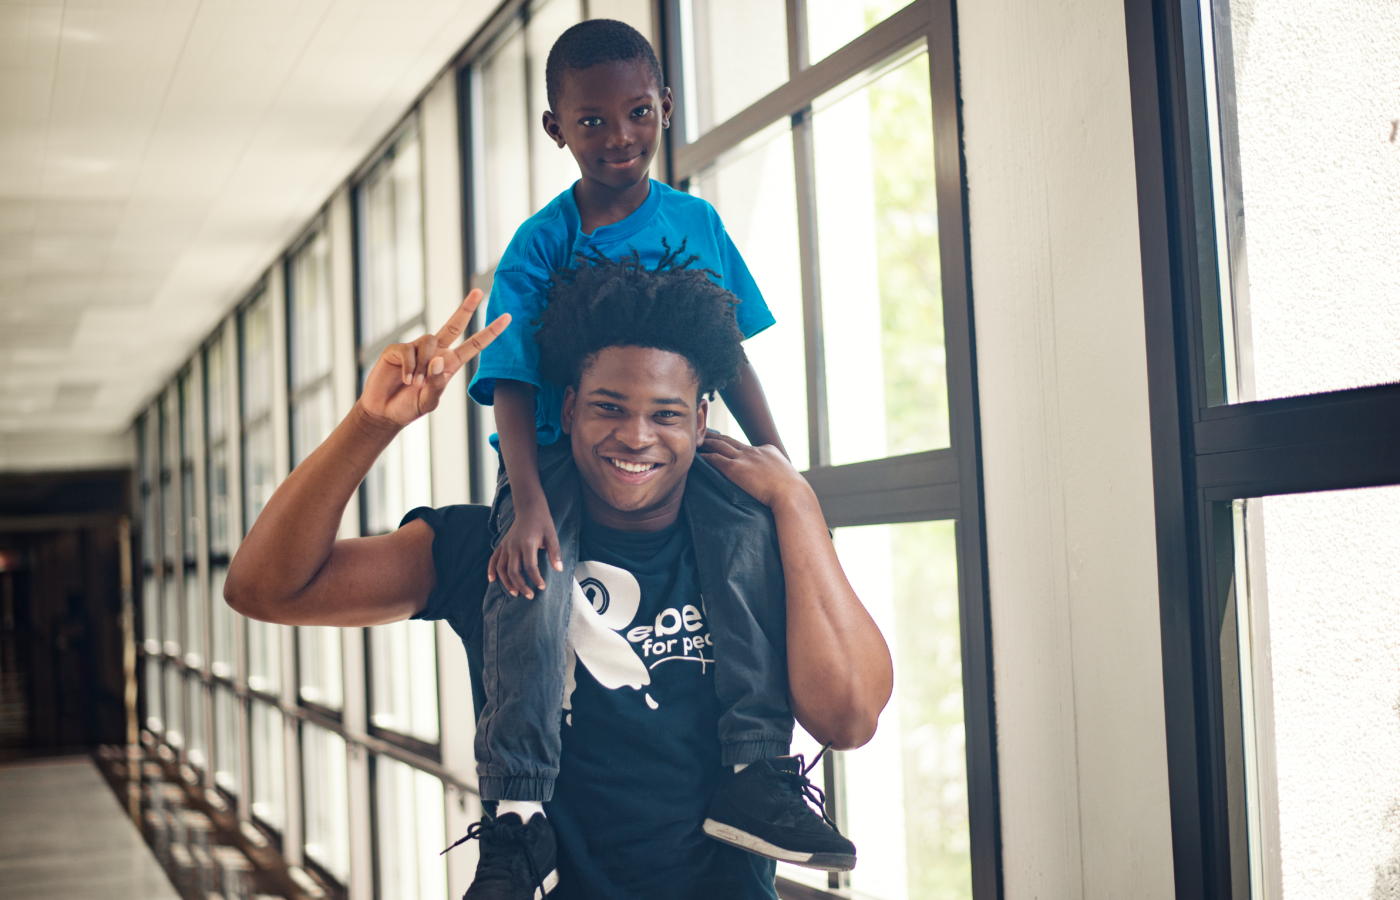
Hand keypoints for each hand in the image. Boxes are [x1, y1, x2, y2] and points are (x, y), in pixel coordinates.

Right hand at [358, 290, 509, 427]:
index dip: (490, 332)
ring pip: (429, 342)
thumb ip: (437, 383)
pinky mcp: (397, 349)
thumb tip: (438, 360)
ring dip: (423, 365)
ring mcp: (416, 349)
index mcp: (450, 364)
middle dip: (466, 308)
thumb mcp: (429, 401)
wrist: (383, 412)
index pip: (474, 345)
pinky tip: (405, 380)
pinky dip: (409, 367)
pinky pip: (408, 350)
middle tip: (478, 291)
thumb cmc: (409, 407)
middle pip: (453, 325)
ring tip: (414, 384)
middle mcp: (435, 352)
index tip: (508, 318)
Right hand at [488, 499, 562, 598]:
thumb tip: (559, 570)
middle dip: (521, 585)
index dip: (536, 579)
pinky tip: (492, 580)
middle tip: (529, 596)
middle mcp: (513, 545)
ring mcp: (505, 545)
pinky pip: (493, 559)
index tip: (542, 587)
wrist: (529, 508)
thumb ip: (555, 552)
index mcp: (527, 543)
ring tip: (515, 593)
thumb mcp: (552, 535)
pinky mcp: (501, 544)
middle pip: (513, 571)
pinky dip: (491, 570)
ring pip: (502, 568)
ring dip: (507, 582)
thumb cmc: (542, 522)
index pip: (530, 566)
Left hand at [698, 431, 812, 508]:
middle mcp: (754, 450)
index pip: (746, 445)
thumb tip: (778, 484)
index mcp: (767, 450)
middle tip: (703, 433)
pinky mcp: (735, 468)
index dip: (732, 443)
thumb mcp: (787, 476)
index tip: (723, 442)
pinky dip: (704, 456)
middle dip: (715, 436)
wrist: (791, 493)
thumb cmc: (792, 491)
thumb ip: (777, 476)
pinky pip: (715, 459)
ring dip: (706, 442)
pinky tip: (696, 456)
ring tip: (695, 440)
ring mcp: (744, 458)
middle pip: (729, 440)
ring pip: (719, 446)